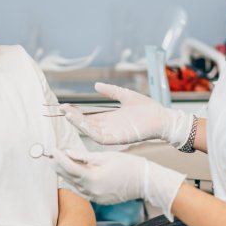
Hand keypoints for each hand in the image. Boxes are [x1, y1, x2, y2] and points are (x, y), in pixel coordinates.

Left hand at [52, 148, 186, 218]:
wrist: (146, 182)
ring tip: (58, 164)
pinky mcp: (100, 200)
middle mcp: (92, 191)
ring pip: (75, 185)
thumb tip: (68, 153)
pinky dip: (76, 181)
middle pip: (69, 178)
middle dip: (58, 167)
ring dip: (65, 174)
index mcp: (93, 179)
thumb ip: (84, 156)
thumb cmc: (130, 166)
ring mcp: (96, 197)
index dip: (59, 158)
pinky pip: (83, 190)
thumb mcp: (106, 157)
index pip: (69, 168)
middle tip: (49, 157)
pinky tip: (72, 174)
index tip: (53, 150)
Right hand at [61, 82, 192, 147]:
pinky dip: (90, 131)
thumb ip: (111, 91)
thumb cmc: (148, 108)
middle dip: (73, 118)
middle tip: (62, 109)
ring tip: (69, 115)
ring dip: (79, 124)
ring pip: (90, 131)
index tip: (64, 105)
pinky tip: (83, 123)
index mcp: (109, 118)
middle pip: (86, 124)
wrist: (163, 118)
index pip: (87, 116)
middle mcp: (108, 127)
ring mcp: (112, 134)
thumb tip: (96, 85)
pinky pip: (100, 137)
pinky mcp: (118, 139)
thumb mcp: (125, 95)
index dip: (76, 112)